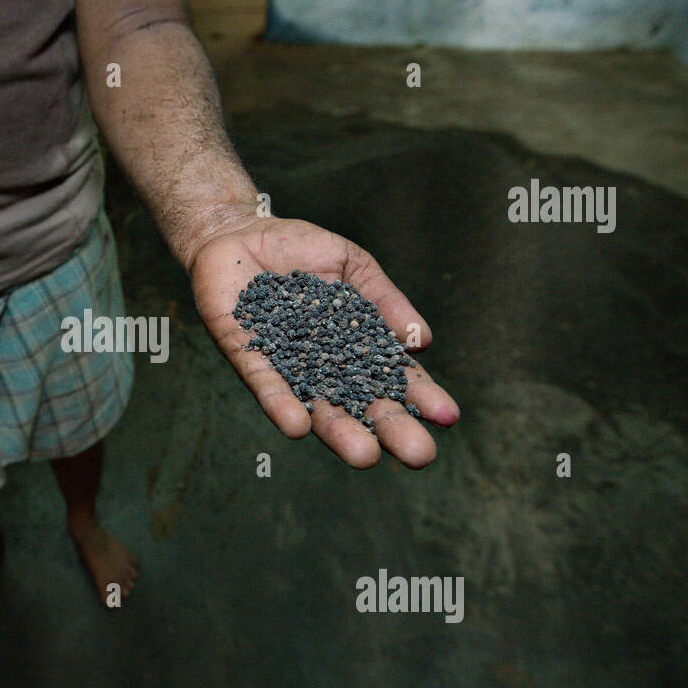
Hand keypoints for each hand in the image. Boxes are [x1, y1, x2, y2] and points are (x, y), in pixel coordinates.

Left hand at [188, 213, 459, 468]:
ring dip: (338, 431)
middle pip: (359, 403)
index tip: (448, 416)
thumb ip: (384, 299)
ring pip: (315, 404)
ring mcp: (284, 363)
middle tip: (419, 454)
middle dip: (388, 429)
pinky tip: (298, 426)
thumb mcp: (352, 266)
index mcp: (351, 345)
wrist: (240, 231)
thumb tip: (422, 340)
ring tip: (365, 456)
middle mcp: (320, 365)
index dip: (419, 396)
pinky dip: (281, 404)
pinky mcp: (246, 353)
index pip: (391, 377)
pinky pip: (265, 382)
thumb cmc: (299, 250)